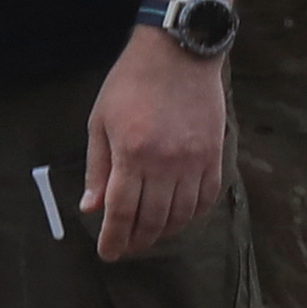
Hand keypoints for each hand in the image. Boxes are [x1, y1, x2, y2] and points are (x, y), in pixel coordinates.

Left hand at [83, 35, 228, 261]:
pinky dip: (193, 215)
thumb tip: (91, 208)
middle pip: (153, 218)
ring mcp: (195, 161)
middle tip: (127, 247)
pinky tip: (181, 218)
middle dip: (137, 239)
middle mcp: (165, 163)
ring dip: (165, 232)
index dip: (114, 238)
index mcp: (131, 154)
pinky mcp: (215, 155)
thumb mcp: (100, 122)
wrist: (179, 54)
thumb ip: (98, 168)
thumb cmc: (131, 84)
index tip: (108, 253)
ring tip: (151, 236)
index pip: (121, 211)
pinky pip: (207, 197)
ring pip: (182, 213)